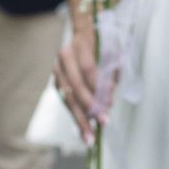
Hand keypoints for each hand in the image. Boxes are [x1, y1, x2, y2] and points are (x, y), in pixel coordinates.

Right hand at [55, 22, 106, 142]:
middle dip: (89, 108)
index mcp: (79, 45)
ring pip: (68, 97)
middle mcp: (64, 58)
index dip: (98, 88)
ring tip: (89, 136)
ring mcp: (57, 71)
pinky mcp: (57, 82)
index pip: (88, 69)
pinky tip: (84, 128)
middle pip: (75, 86)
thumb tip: (108, 97)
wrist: (82, 32)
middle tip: (102, 123)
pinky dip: (76, 114)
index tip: (108, 104)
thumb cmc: (102, 43)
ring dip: (80, 118)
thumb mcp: (111, 50)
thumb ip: (111, 71)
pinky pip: (67, 100)